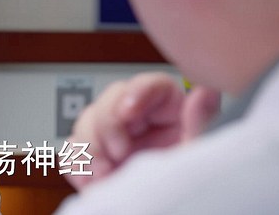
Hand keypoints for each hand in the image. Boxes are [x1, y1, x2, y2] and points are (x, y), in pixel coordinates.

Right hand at [63, 72, 219, 189]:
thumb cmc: (193, 192)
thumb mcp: (200, 156)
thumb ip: (200, 124)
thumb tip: (204, 92)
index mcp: (170, 113)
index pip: (150, 85)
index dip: (134, 93)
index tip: (127, 114)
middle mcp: (140, 122)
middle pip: (110, 100)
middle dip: (106, 127)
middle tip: (118, 154)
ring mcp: (116, 140)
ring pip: (87, 121)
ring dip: (89, 147)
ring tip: (104, 173)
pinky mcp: (99, 159)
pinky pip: (74, 149)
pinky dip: (76, 163)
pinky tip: (90, 180)